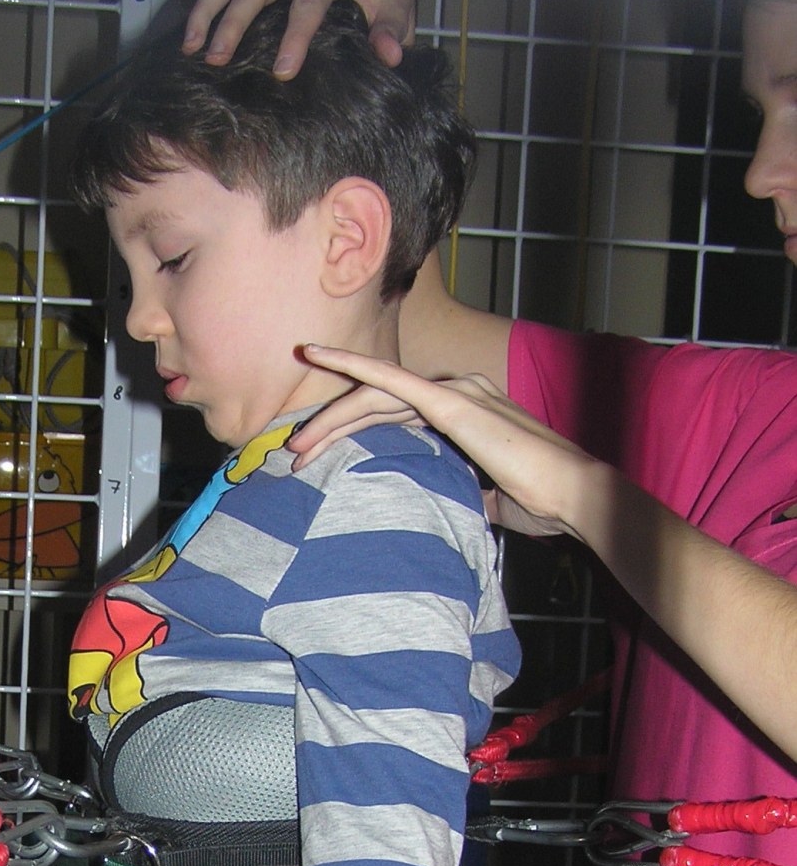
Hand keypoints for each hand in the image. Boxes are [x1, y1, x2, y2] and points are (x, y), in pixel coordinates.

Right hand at [183, 0, 413, 79]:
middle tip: (217, 59)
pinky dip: (206, 5)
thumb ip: (391, 26)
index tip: (282, 70)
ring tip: (192, 47)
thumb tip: (391, 56)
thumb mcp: (394, 1)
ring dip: (210, 13)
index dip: (296, 36)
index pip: (309, 5)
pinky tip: (189, 32)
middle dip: (236, 24)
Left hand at [293, 346, 593, 538]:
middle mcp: (456, 392)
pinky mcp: (452, 401)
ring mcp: (455, 391)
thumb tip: (447, 509)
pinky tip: (318, 356)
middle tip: (294, 457)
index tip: (318, 453)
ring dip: (332, 420)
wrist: (572, 497)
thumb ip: (464, 493)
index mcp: (462, 414)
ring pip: (375, 397)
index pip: (395, 417)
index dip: (354, 431)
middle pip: (378, 405)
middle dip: (332, 429)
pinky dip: (351, 366)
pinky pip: (390, 380)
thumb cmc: (541, 503)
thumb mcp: (489, 499)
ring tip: (296, 447)